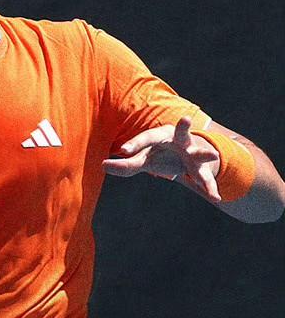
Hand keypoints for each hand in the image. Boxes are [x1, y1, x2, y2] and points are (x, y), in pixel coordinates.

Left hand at [102, 116, 221, 201]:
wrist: (185, 156)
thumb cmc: (158, 154)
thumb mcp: (141, 160)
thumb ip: (125, 164)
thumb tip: (102, 165)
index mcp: (161, 135)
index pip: (146, 138)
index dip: (134, 144)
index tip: (122, 151)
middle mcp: (180, 140)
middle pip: (181, 133)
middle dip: (183, 127)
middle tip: (186, 120)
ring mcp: (193, 153)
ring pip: (199, 153)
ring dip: (205, 154)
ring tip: (213, 155)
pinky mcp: (201, 167)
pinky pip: (205, 178)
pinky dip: (210, 188)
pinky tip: (215, 198)